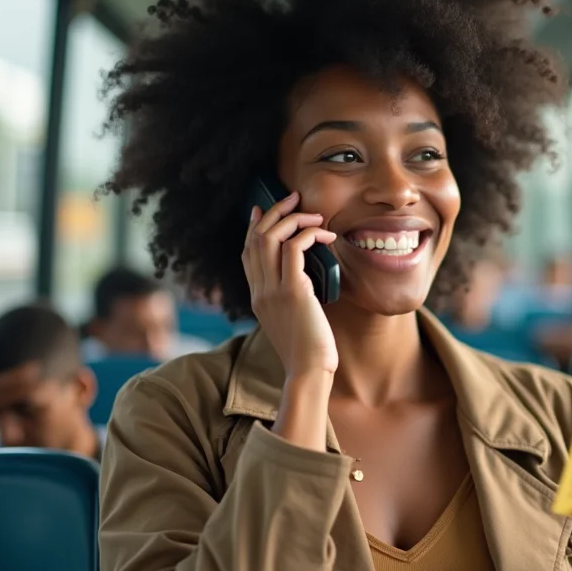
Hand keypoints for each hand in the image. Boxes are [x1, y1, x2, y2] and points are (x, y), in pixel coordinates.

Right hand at [242, 191, 338, 377]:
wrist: (309, 372)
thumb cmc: (308, 351)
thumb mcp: (293, 321)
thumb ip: (291, 298)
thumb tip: (305, 280)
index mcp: (257, 298)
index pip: (246, 253)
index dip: (253, 227)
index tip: (263, 210)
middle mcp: (259, 291)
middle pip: (255, 239)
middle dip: (273, 213)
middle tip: (292, 198)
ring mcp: (272, 291)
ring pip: (270, 238)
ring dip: (292, 218)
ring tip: (313, 214)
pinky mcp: (292, 291)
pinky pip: (294, 248)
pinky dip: (308, 233)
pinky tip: (325, 235)